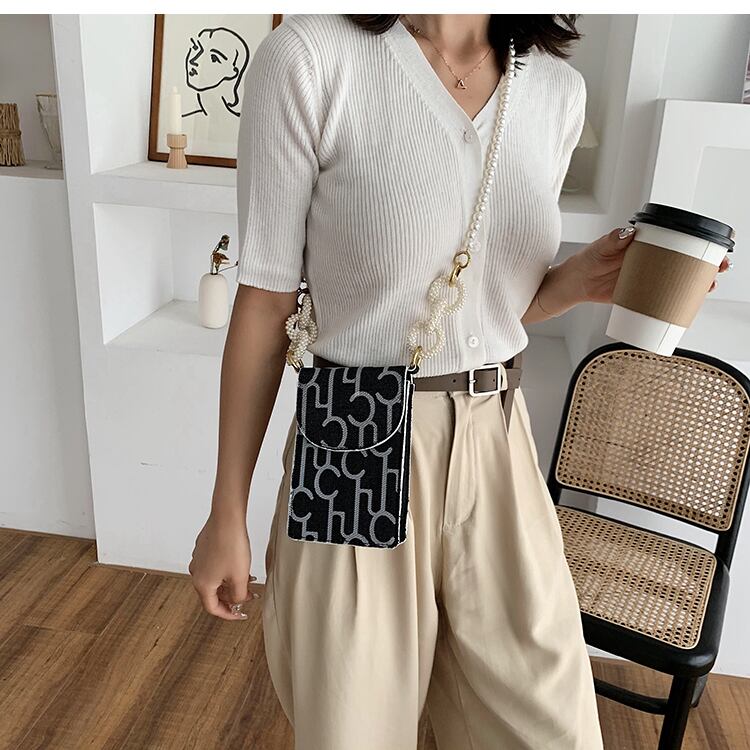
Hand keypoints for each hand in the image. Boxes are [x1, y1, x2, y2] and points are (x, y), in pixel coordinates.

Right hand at [189, 509, 257, 620]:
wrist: (227, 518)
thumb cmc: (232, 545)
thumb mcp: (240, 577)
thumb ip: (239, 596)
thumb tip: (238, 602)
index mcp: (202, 584)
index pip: (213, 608)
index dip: (229, 614)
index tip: (241, 614)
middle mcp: (196, 572)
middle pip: (213, 593)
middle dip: (232, 596)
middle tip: (248, 594)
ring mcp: (198, 559)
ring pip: (215, 579)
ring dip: (230, 582)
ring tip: (247, 578)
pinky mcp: (203, 548)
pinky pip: (214, 566)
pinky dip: (226, 570)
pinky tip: (239, 563)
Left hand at [570, 226, 731, 304]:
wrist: (572, 285)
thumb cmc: (585, 261)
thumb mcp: (599, 248)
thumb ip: (612, 240)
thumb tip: (628, 233)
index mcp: (642, 245)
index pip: (674, 241)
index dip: (695, 243)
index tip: (711, 248)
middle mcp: (647, 261)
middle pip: (681, 261)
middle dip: (703, 265)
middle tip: (717, 271)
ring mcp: (644, 278)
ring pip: (675, 280)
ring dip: (693, 285)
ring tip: (707, 288)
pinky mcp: (638, 294)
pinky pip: (660, 298)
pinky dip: (674, 302)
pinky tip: (685, 306)